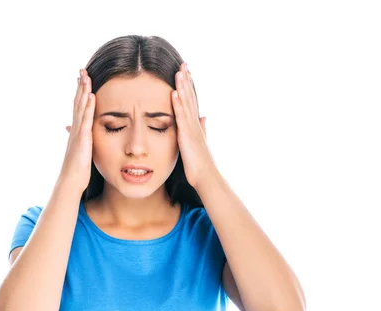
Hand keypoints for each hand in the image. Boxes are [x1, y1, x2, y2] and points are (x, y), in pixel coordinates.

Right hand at [60, 69, 94, 191]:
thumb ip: (81, 141)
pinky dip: (88, 107)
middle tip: (82, 70)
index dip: (80, 93)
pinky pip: (85, 120)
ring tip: (86, 76)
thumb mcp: (81, 152)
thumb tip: (78, 136)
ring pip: (80, 107)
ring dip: (83, 91)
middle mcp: (75, 128)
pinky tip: (91, 96)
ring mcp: (77, 133)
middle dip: (80, 86)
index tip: (82, 79)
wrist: (71, 181)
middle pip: (77, 102)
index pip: (78, 107)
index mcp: (77, 131)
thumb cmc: (77, 169)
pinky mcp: (82, 139)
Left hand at [171, 62, 214, 189]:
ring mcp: (192, 129)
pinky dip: (178, 105)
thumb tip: (205, 117)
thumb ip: (203, 129)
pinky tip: (174, 93)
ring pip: (187, 104)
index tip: (186, 72)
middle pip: (190, 98)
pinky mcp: (187, 136)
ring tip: (179, 71)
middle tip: (183, 64)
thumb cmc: (201, 164)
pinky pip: (181, 118)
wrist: (206, 177)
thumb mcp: (201, 142)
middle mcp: (195, 123)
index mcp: (195, 125)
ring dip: (183, 87)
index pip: (192, 101)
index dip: (189, 86)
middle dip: (186, 81)